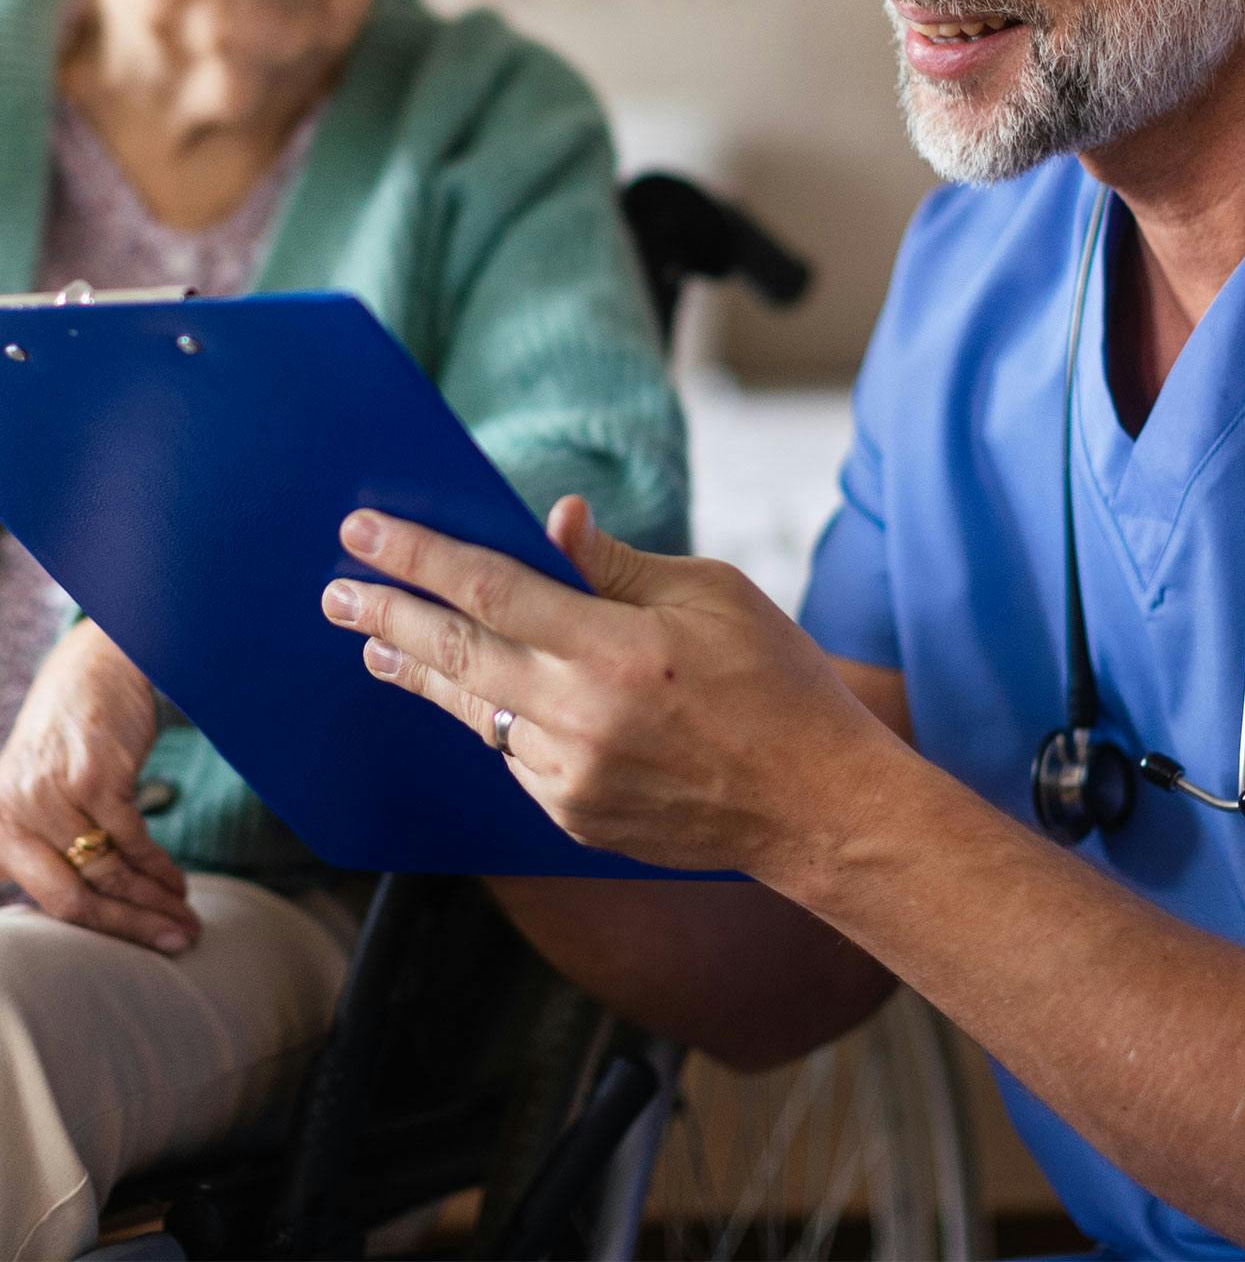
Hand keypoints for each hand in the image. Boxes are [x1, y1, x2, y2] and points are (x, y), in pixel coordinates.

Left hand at [0, 622, 198, 951]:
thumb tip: (78, 914)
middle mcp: (8, 817)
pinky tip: (180, 886)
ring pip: (106, 874)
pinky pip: (132, 840)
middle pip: (68, 902)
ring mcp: (50, 797)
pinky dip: (161, 869)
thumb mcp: (37, 795)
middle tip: (171, 949)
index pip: (35, 908)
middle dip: (125, 932)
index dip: (82, 940)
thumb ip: (43, 849)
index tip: (121, 964)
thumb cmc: (71, 741)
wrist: (96, 667)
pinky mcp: (94, 777)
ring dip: (153, 906)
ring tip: (186, 925)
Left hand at [321, 498, 893, 881]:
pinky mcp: (573, 817)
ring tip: (375, 645)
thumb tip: (550, 522)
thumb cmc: (777, 680)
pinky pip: (513, 756)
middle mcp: (580, 716)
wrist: (814, 802)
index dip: (420, 556)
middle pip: (456, 654)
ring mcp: (571, 778)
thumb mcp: (712, 594)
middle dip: (386, 617)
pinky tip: (475, 696)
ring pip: (475, 711)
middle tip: (334, 592)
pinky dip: (491, 717)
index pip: (490, 589)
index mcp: (617, 648)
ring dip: (420, 673)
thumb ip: (617, 565)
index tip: (364, 529)